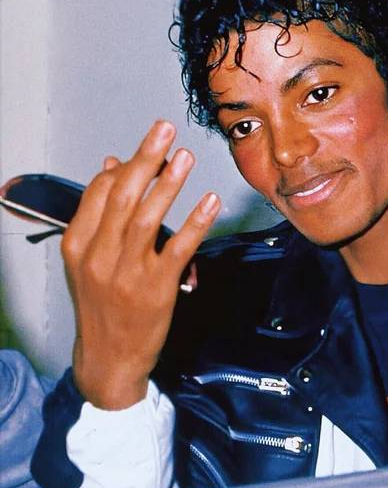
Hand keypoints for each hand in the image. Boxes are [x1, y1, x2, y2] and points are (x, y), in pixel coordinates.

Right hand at [61, 120, 219, 408]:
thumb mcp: (89, 259)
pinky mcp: (156, 290)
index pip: (100, 193)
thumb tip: (113, 166)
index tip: (150, 146)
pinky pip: (178, 249)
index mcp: (78, 244)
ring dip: (168, 184)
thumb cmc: (103, 305)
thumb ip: (100, 215)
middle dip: (145, 158)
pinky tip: (209, 202)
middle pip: (123, 196)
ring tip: (185, 157)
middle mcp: (98, 255)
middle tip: (165, 129)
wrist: (109, 358)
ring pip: (147, 218)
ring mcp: (127, 273)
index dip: (126, 167)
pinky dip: (195, 223)